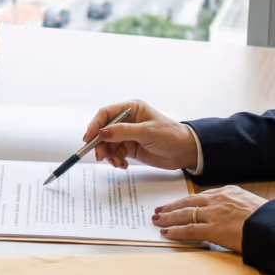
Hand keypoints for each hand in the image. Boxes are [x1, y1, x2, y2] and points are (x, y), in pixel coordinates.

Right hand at [84, 100, 198, 171]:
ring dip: (110, 155)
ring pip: (108, 144)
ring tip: (118, 163)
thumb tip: (102, 132)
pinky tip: (123, 165)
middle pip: (104, 130)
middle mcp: (127, 120)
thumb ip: (123, 132)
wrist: (186, 152)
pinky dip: (116, 160)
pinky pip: (116, 153)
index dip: (95, 125)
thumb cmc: (171, 136)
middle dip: (101, 144)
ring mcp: (128, 135)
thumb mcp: (147, 132)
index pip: (106, 114)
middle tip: (101, 156)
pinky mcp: (130, 148)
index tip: (88, 138)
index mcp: (131, 109)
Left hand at [150, 186, 268, 252]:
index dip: (186, 200)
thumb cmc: (267, 218)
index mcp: (228, 192)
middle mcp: (218, 200)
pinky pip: (189, 229)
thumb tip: (230, 214)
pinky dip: (175, 231)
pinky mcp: (214, 229)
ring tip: (157, 219)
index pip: (201, 195)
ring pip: (185, 214)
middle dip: (172, 206)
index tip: (177, 203)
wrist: (274, 225)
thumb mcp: (250, 204)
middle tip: (159, 209)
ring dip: (168, 217)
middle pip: (188, 201)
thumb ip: (236, 206)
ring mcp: (215, 214)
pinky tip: (166, 232)